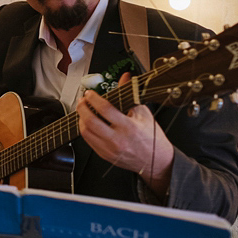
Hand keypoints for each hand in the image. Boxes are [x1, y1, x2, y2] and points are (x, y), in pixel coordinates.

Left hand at [77, 73, 174, 194]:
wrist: (156, 160)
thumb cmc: (151, 137)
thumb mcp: (144, 113)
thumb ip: (131, 94)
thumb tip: (125, 77)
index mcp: (128, 127)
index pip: (105, 109)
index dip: (93, 98)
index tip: (90, 93)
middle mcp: (117, 139)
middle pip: (90, 121)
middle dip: (82, 107)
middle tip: (82, 100)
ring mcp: (109, 149)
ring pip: (86, 132)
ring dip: (81, 118)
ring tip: (83, 110)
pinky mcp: (105, 155)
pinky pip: (88, 141)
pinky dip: (85, 129)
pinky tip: (87, 123)